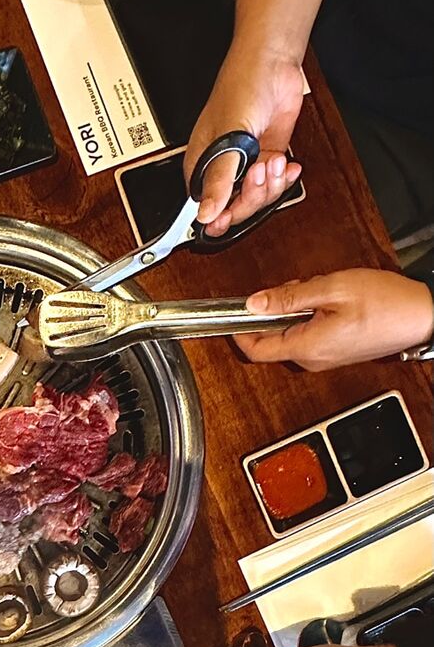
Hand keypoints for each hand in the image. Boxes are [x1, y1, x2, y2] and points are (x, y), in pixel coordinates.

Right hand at [185, 46, 303, 235]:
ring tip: (274, 159)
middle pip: (235, 207)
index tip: (228, 220)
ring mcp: (246, 164)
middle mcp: (222, 168)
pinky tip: (288, 165)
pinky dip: (284, 179)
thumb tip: (207, 212)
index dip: (218, 217)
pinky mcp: (267, 157)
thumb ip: (219, 178)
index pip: (205, 207)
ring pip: (257, 198)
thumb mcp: (229, 137)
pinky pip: (274, 183)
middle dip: (252, 196)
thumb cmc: (241, 87)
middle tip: (260, 172)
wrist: (273, 64)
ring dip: (270, 185)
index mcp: (201, 165)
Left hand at [234, 268, 433, 369]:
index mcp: (307, 347)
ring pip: (289, 333)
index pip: (255, 350)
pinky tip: (327, 300)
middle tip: (294, 288)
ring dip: (293, 309)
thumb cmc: (386, 302)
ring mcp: (324, 358)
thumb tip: (253, 303)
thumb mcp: (331, 289)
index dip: (237, 330)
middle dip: (273, 309)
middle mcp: (312, 359)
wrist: (423, 316)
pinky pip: (306, 333)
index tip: (231, 312)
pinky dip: (307, 315)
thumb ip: (288, 297)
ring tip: (317, 291)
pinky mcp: (333, 352)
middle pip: (271, 337)